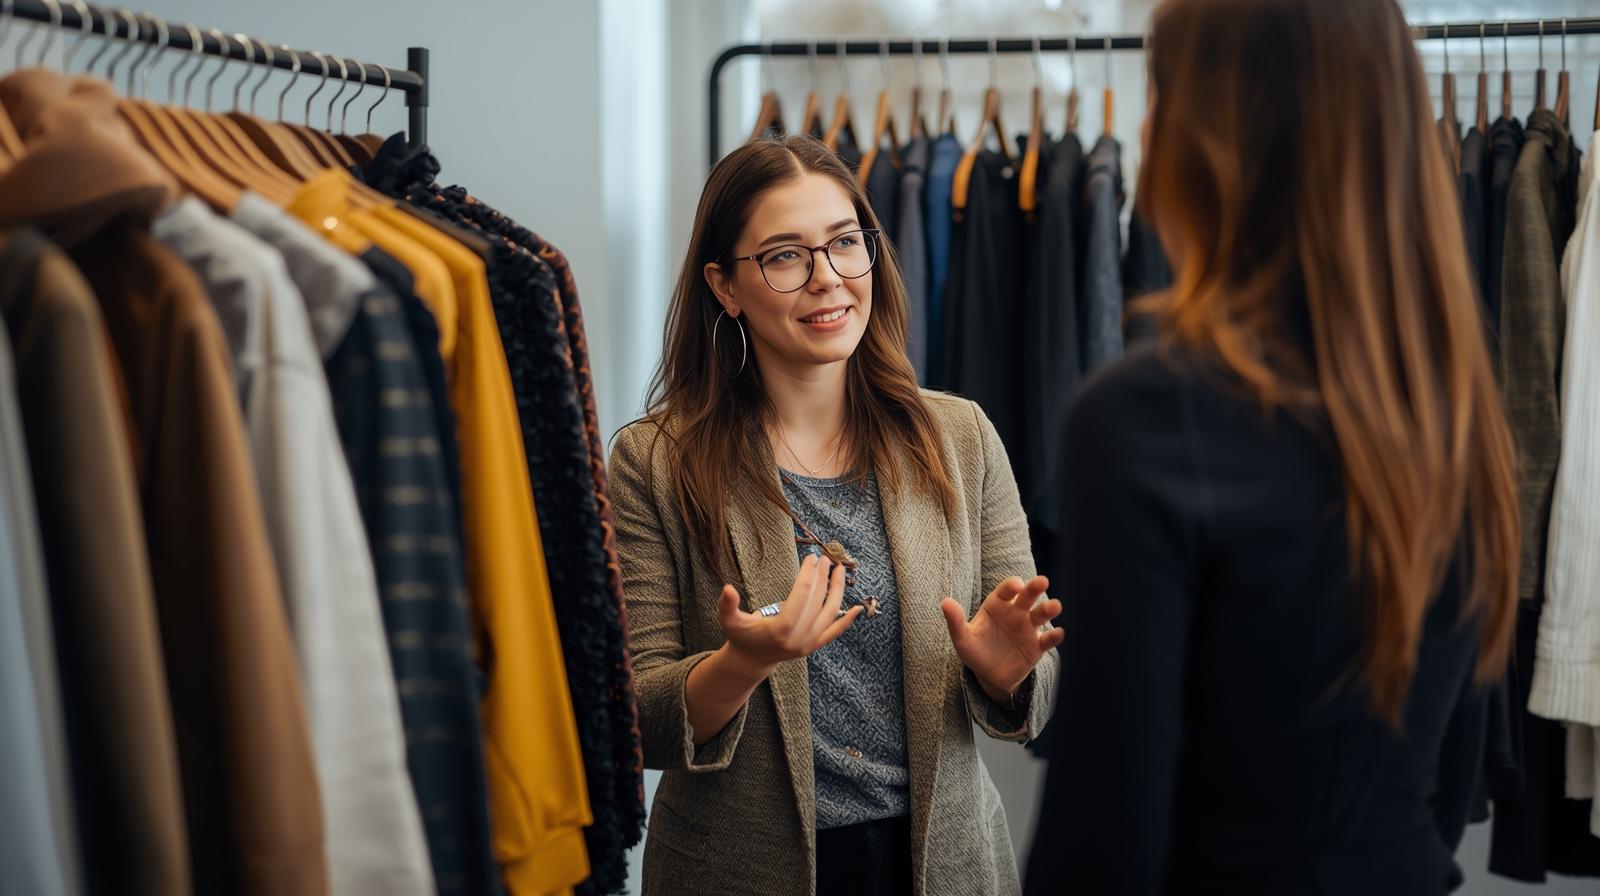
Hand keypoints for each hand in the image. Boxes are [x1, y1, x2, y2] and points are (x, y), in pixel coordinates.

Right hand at [717, 554, 863, 668]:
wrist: (752, 660)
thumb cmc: (741, 636)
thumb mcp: (729, 620)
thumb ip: (726, 605)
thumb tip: (727, 589)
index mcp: (781, 630)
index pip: (801, 596)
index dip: (808, 575)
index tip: (811, 558)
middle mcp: (799, 638)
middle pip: (817, 601)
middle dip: (822, 577)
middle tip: (824, 558)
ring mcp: (809, 643)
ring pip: (830, 613)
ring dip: (837, 590)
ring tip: (839, 570)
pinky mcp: (814, 646)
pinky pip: (835, 632)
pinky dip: (846, 621)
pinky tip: (857, 608)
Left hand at [941, 576, 1064, 702]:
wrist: (989, 675)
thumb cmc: (975, 651)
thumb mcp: (962, 638)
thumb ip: (955, 620)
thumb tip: (945, 602)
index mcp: (997, 604)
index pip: (1006, 590)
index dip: (1012, 585)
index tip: (1016, 585)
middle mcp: (1016, 612)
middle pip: (1028, 596)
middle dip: (1035, 587)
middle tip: (1042, 581)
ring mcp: (1028, 628)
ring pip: (1041, 614)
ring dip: (1049, 609)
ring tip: (1055, 606)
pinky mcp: (1037, 646)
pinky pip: (1048, 639)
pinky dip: (1055, 636)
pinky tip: (1058, 633)